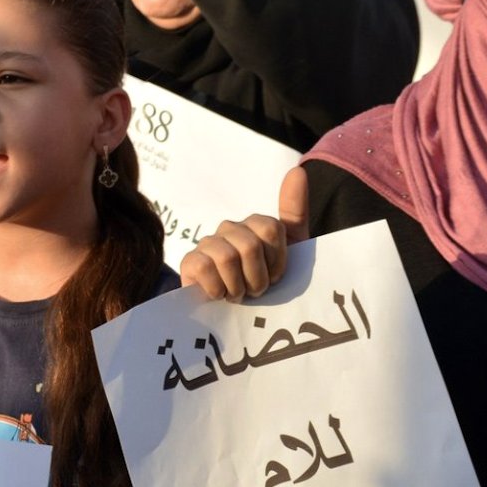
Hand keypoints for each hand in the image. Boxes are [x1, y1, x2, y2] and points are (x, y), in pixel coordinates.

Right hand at [181, 165, 309, 299]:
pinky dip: (217, 290)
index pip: (271, 228)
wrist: (242, 316)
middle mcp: (231, 228)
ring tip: (238, 294)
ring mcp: (208, 243)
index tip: (276, 276)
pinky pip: (204, 268)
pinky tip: (219, 295)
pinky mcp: (190, 262)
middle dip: (258, 278)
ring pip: (227, 257)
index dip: (277, 260)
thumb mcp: (293, 249)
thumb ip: (295, 210)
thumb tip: (296, 170)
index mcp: (256, 224)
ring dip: (238, 287)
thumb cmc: (268, 282)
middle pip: (250, 245)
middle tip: (255, 290)